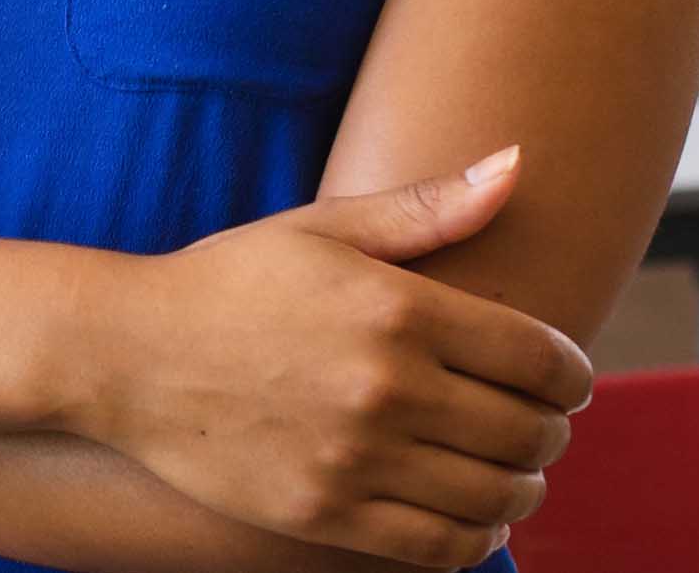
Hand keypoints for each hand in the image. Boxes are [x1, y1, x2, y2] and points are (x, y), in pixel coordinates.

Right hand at [71, 151, 586, 568]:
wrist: (125, 355)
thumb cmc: (230, 281)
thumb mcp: (324, 228)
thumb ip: (429, 206)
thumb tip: (517, 163)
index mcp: (400, 310)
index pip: (543, 359)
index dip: (573, 375)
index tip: (565, 380)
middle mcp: (388, 388)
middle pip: (529, 432)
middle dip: (551, 432)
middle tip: (540, 425)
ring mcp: (356, 459)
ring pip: (496, 496)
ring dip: (524, 488)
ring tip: (513, 473)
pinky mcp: (325, 515)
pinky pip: (439, 547)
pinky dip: (477, 538)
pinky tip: (475, 518)